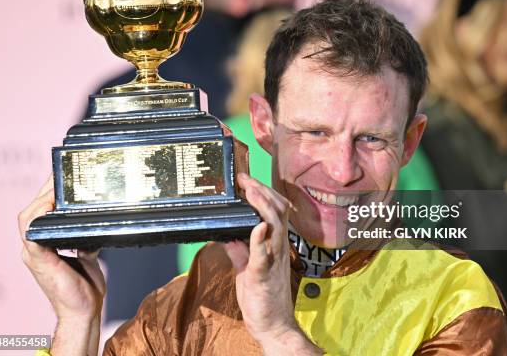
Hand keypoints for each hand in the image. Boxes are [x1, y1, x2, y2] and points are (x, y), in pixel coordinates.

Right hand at [18, 176, 104, 354]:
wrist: (84, 311)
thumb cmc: (83, 287)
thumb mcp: (87, 254)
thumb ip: (84, 238)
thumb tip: (94, 224)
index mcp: (43, 243)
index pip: (40, 211)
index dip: (48, 191)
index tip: (63, 176)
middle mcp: (34, 246)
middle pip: (32, 209)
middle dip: (45, 188)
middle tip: (61, 173)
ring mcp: (33, 253)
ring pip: (27, 217)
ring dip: (42, 198)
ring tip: (58, 185)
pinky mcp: (39, 260)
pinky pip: (31, 233)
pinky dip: (39, 217)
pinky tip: (50, 205)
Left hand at [224, 174, 320, 354]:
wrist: (274, 327)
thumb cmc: (263, 299)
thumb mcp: (247, 270)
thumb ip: (241, 251)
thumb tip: (228, 235)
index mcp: (274, 245)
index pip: (275, 210)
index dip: (263, 192)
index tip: (246, 180)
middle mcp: (277, 248)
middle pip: (278, 210)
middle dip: (262, 191)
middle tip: (245, 178)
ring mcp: (273, 260)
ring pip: (275, 225)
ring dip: (262, 205)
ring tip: (250, 191)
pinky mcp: (264, 275)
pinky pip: (264, 255)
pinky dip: (260, 239)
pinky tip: (258, 226)